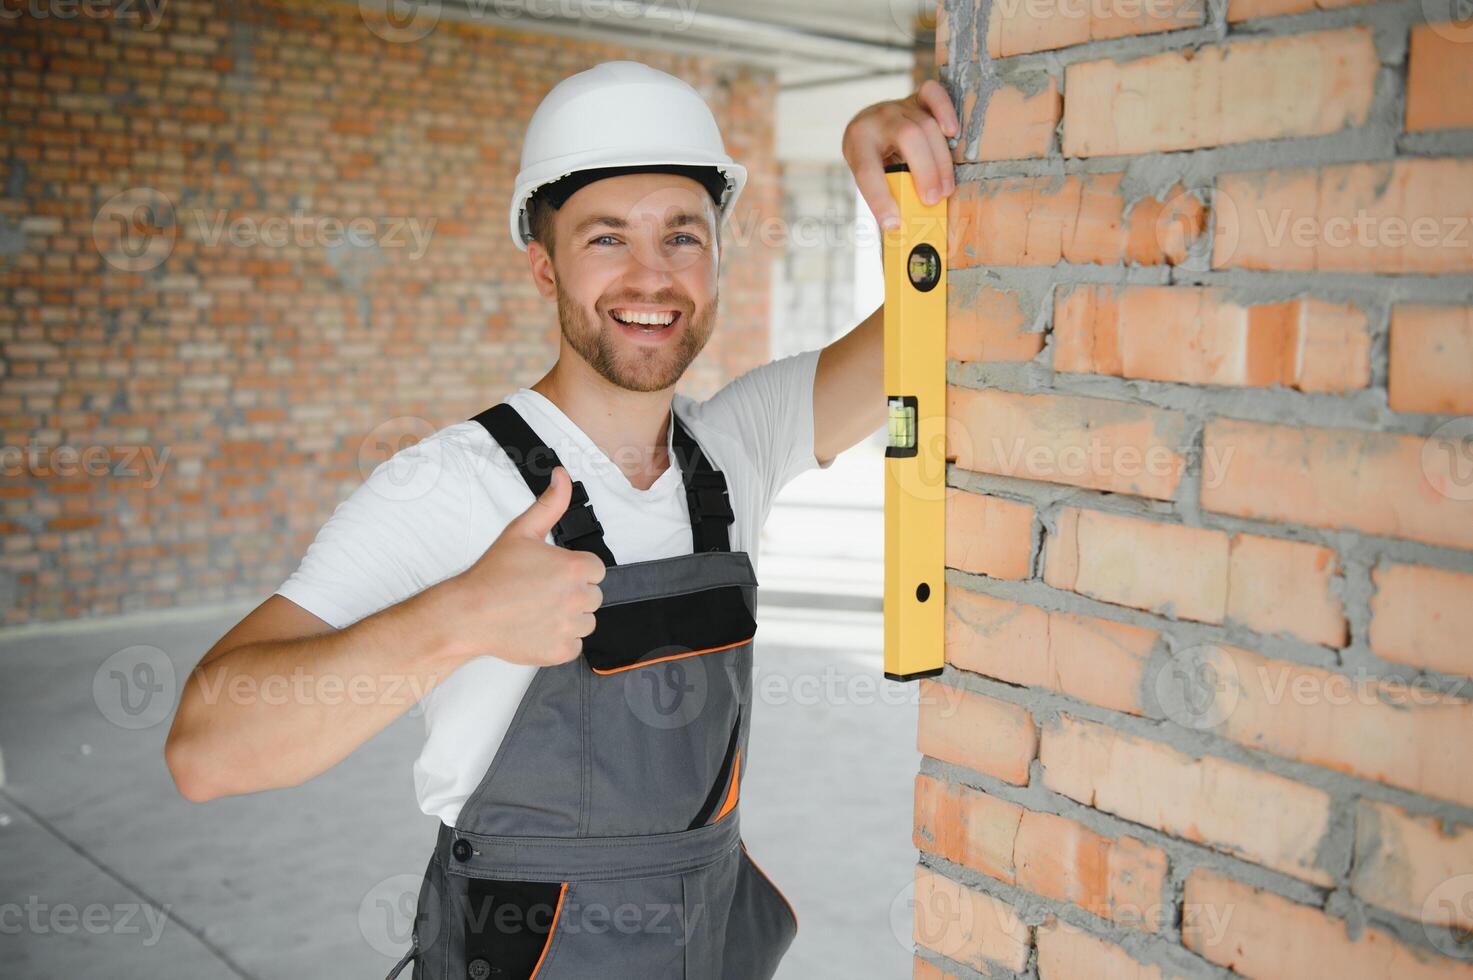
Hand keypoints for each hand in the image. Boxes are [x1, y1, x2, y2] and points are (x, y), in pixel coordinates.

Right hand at [444, 465, 605, 667]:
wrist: (467, 614)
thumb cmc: (492, 573)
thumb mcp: (522, 530)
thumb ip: (550, 503)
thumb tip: (562, 475)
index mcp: (574, 568)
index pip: (595, 570)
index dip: (573, 571)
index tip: (550, 574)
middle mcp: (577, 598)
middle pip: (593, 596)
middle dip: (572, 594)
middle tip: (540, 592)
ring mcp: (569, 627)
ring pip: (586, 622)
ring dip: (568, 618)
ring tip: (538, 611)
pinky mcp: (560, 651)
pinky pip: (574, 646)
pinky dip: (560, 641)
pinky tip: (537, 629)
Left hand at [841, 78, 959, 230]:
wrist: (871, 123)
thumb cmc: (874, 155)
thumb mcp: (871, 173)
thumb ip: (886, 191)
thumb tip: (901, 228)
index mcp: (858, 141)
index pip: (867, 171)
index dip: (880, 199)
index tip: (893, 223)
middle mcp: (878, 119)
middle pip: (907, 138)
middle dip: (924, 171)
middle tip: (932, 200)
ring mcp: (899, 105)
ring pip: (926, 125)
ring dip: (940, 161)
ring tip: (945, 190)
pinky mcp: (917, 98)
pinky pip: (933, 94)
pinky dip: (946, 110)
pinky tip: (952, 133)